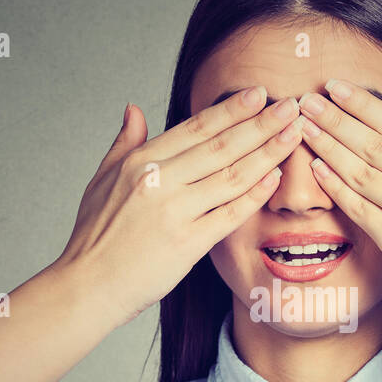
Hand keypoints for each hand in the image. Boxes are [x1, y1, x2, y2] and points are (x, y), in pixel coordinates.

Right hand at [54, 89, 305, 324]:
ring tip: (293, 135)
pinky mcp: (188, 244)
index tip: (259, 94)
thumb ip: (124, 143)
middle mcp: (159, 182)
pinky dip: (255, 195)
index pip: (196, 128)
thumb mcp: (102, 180)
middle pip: (221, 146)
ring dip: (268, 153)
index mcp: (140, 162)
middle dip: (261, 123)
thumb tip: (134, 108)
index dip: (231, 110)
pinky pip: (230, 214)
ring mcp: (175, 213)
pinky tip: (275, 178)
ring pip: (232, 176)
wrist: (87, 286)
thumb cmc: (94, 236)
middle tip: (291, 106)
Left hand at [297, 81, 381, 327]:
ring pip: (360, 172)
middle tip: (306, 100)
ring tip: (303, 127)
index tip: (337, 88)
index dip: (363, 104)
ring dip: (328, 147)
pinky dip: (335, 187)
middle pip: (372, 142)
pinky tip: (316, 169)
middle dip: (335, 118)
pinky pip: (359, 209)